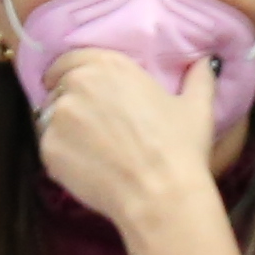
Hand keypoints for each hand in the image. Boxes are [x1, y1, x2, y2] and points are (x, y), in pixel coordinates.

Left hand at [32, 45, 230, 232]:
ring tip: (89, 151)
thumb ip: (198, 79)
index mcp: (109, 65)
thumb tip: (206, 63)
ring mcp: (58, 115)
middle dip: (70, 102)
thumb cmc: (180, 149)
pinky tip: (87, 169)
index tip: (80, 90)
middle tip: (90, 127)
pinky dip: (63, 156)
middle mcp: (77, 83)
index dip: (72, 74)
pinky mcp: (48, 147)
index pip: (71, 59)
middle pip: (58, 87)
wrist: (161, 195)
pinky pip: (49, 147)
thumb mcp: (196, 108)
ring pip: (50, 117)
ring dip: (63, 129)